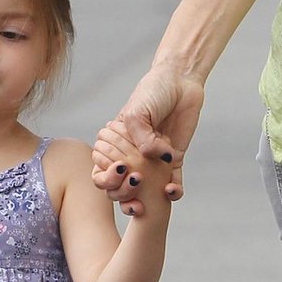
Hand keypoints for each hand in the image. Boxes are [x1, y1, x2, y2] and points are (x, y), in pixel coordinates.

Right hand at [92, 62, 204, 214]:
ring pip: (146, 190)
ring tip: (151, 200)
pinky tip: (171, 190)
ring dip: (147, 200)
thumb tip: (158, 159)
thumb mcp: (137, 113)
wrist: (179, 81)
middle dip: (125, 194)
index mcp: (115, 143)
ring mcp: (153, 160)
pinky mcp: (173, 160)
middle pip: (122, 185)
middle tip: (135, 186)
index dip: (106, 177)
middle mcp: (132, 155)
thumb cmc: (152, 92)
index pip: (102, 169)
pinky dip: (173, 191)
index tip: (119, 169)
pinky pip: (173, 182)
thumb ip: (141, 139)